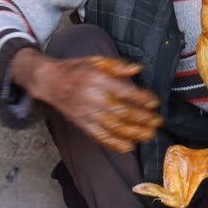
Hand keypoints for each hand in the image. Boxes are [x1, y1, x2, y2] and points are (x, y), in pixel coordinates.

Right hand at [15, 48, 161, 152]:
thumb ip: (117, 66)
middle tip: (157, 121)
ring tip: (149, 135)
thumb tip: (138, 69)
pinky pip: (100, 136)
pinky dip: (114, 143)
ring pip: (114, 127)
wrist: (49, 82)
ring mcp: (88, 114)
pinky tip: (128, 147)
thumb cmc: (74, 70)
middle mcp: (94, 98)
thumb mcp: (95, 60)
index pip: (125, 92)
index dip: (142, 99)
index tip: (154, 103)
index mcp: (98, 80)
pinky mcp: (82, 124)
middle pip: (123, 112)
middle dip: (143, 118)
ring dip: (134, 133)